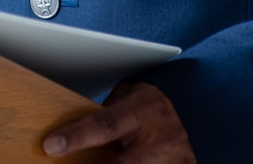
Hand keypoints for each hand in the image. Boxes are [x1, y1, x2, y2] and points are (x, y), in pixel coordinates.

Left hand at [42, 81, 195, 161]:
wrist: (202, 111)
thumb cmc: (156, 103)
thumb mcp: (131, 96)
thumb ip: (108, 113)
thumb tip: (75, 130)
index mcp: (142, 112)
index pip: (104, 125)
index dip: (76, 136)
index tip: (50, 145)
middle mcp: (156, 142)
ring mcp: (169, 163)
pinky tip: (119, 163)